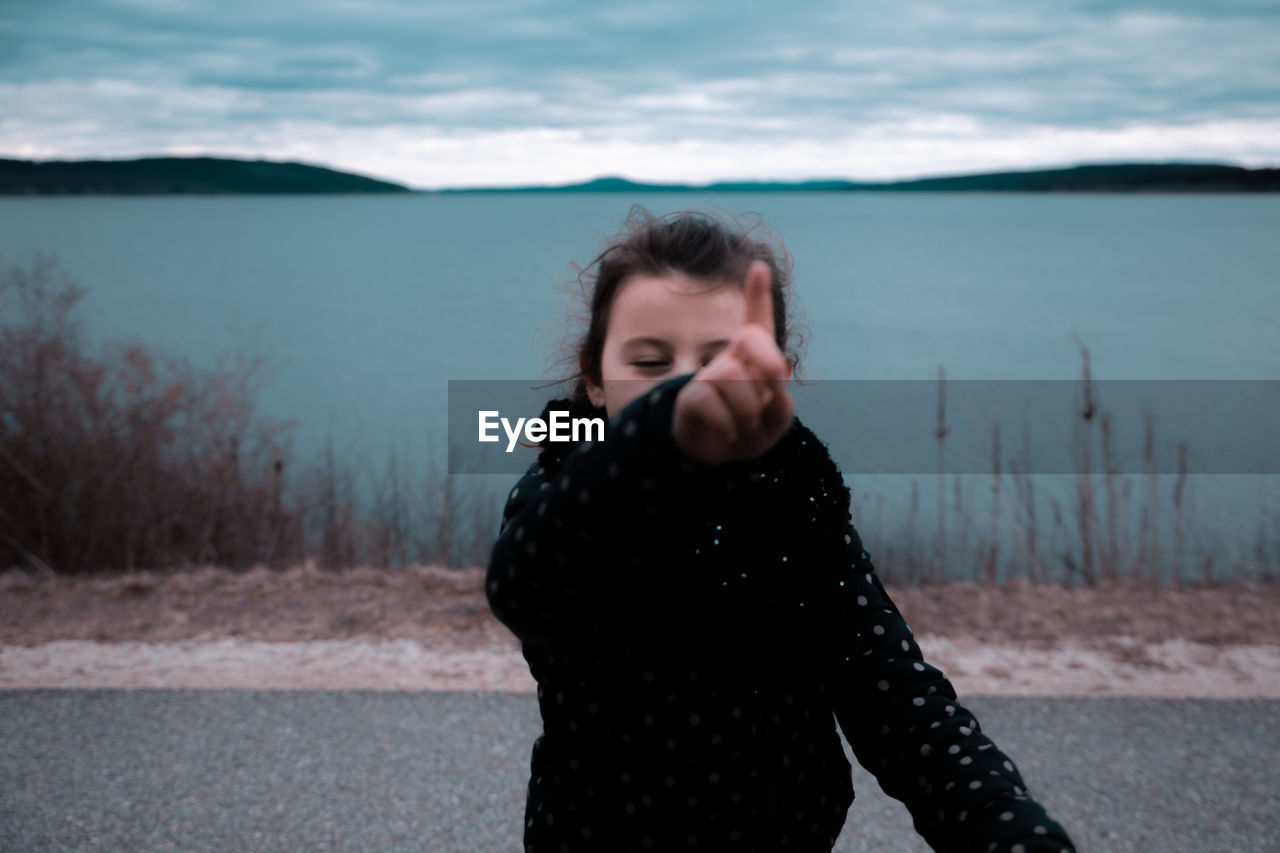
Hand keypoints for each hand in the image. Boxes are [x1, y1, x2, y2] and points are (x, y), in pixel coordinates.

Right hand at [673, 260, 794, 466]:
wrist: (716, 457)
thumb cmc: (748, 432)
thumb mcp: (775, 423)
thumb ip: (782, 408)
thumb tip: (775, 391)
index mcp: (753, 360)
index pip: (756, 322)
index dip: (757, 294)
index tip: (759, 268)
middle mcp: (729, 360)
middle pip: (756, 345)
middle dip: (771, 373)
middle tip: (771, 400)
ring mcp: (707, 376)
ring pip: (735, 378)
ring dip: (749, 413)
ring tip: (744, 428)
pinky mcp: (691, 397)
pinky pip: (713, 403)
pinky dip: (728, 427)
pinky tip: (727, 434)